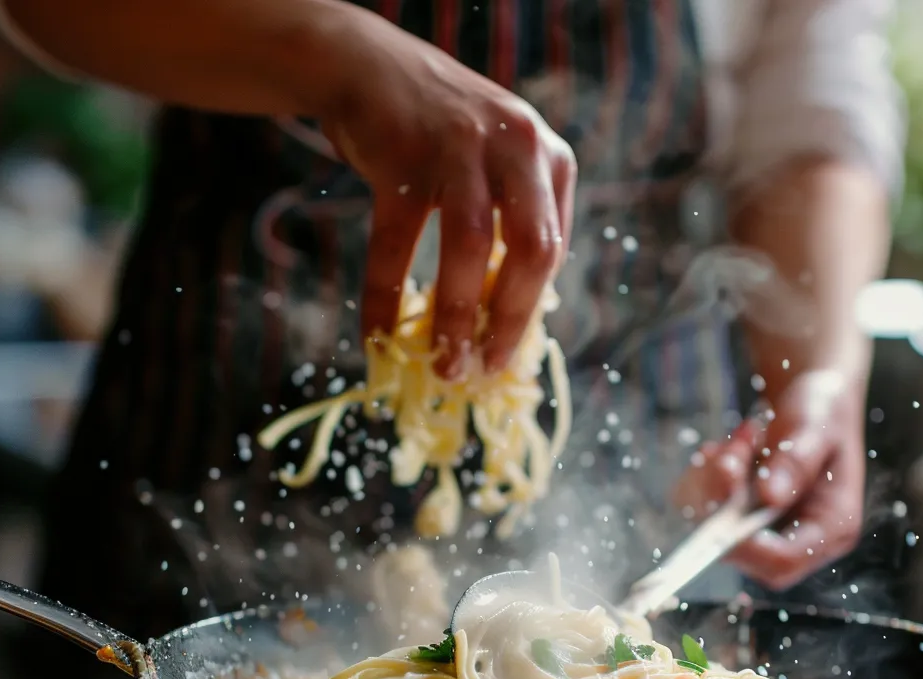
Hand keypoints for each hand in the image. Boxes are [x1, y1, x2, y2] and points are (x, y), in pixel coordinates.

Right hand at [319, 10, 576, 377]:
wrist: (370, 67)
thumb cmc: (439, 137)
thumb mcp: (497, 165)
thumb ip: (513, 225)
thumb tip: (508, 322)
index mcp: (548, 157)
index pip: (552, 248)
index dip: (527, 309)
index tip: (504, 351)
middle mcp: (516, 147)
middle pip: (532, 248)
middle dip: (510, 320)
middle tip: (486, 368)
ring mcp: (461, 147)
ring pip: (471, 246)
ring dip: (456, 316)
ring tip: (443, 364)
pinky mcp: (404, 156)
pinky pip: (396, 243)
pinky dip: (386, 295)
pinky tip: (377, 334)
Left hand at [671, 369, 865, 590]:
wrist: (810, 394)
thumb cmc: (824, 409)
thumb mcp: (817, 424)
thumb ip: (797, 460)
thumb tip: (770, 496)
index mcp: (833, 526)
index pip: (784, 560)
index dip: (746, 543)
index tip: (725, 498)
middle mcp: (799, 537)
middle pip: (743, 553)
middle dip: (722, 503)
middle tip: (728, 456)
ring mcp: (766, 528)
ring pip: (714, 530)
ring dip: (711, 484)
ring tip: (738, 442)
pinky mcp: (740, 515)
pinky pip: (702, 509)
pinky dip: (703, 478)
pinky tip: (725, 449)